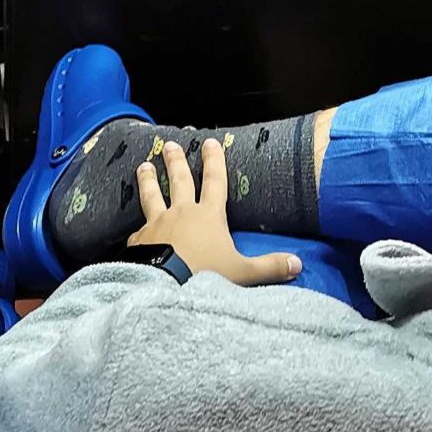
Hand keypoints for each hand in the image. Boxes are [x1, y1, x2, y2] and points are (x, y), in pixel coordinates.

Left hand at [126, 137, 301, 287]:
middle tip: (170, 145)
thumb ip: (269, 267)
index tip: (210, 143)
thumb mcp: (243, 273)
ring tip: (142, 166)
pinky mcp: (138, 241)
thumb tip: (298, 264)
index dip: (213, 161)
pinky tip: (133, 230)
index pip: (214, 182)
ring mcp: (157, 225)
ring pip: (152, 196)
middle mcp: (181, 213)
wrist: (165, 289)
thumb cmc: (206, 277)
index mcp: (208, 216)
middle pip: (179, 181)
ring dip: (148, 180)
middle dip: (176, 161)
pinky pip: (138, 232)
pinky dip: (137, 229)